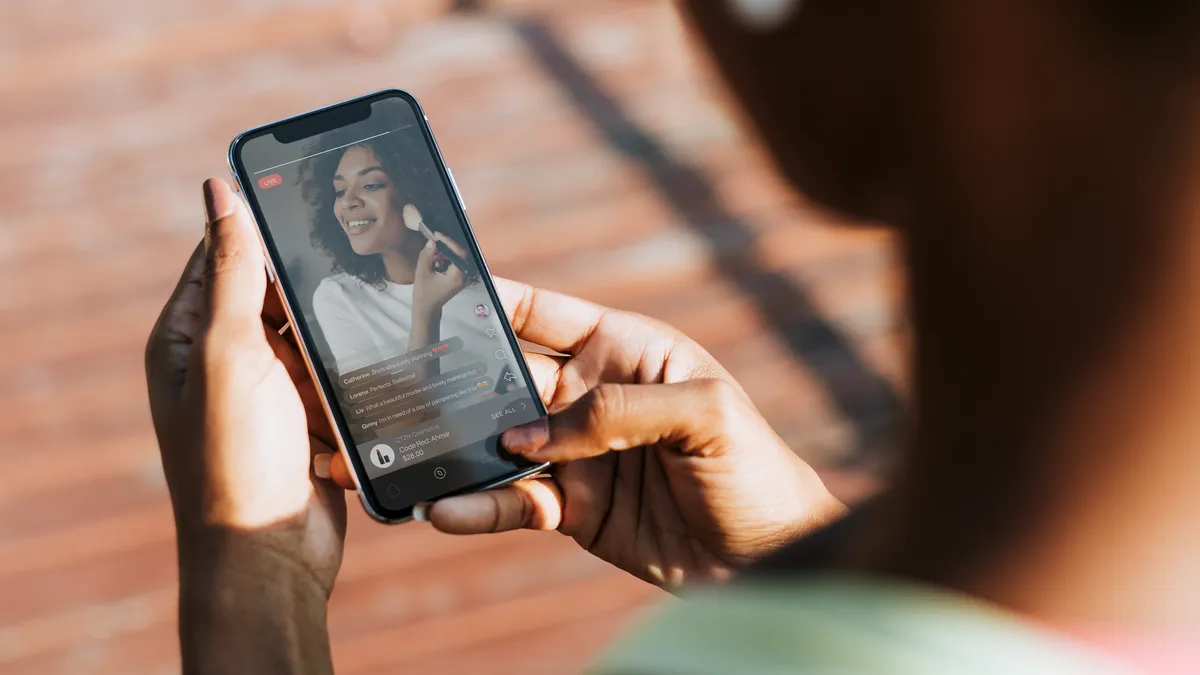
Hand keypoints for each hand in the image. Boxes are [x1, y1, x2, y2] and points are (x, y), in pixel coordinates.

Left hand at [145, 179, 344, 672]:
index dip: (260, 227)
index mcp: (186, 338)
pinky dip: (351, 371)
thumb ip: (234, 273)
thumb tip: (219, 191)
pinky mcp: (305, 420)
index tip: (309, 200)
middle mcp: (222, 361)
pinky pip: (334, 376)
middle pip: (275, 295)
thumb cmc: (235, 458)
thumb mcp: (231, 354)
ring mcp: (266, 393)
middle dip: (313, 288)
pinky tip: (379, 360)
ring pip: (313, 336)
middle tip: (362, 260)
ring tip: (375, 316)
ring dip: (336, 334)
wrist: (269, 553)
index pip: (221, 257)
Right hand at [322, 280, 845, 588]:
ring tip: (401, 452)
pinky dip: (477, 505)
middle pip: (503, 377)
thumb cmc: (756, 469)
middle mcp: (590, 395)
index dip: (487, 298)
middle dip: (449, 375)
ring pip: (497, 442)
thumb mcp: (704, 416)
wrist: (770, 559)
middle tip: (392, 379)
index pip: (541, 312)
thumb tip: (529, 433)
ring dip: (452, 447)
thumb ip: (617, 411)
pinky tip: (444, 509)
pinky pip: (512, 500)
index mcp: (624, 349)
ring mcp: (576, 453)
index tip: (426, 287)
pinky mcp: (571, 508)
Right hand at [411, 227, 467, 319]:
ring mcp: (464, 278)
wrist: (428, 308)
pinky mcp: (461, 278)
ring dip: (447, 252)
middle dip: (448, 246)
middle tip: (435, 241)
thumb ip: (427, 255)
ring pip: (459, 257)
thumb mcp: (422, 272)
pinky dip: (448, 258)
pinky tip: (437, 261)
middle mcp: (465, 276)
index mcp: (458, 276)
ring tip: (434, 253)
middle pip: (461, 254)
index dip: (449, 242)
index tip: (437, 235)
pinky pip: (458, 263)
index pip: (459, 253)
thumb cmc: (424, 293)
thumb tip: (431, 241)